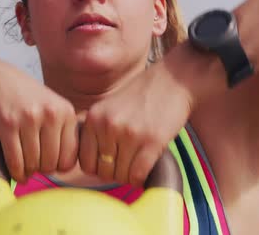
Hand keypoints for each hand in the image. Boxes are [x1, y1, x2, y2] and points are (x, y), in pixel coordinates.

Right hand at [0, 61, 77, 182]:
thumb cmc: (19, 94)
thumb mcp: (48, 104)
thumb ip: (60, 129)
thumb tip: (65, 168)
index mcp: (65, 110)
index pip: (70, 156)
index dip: (59, 166)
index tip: (48, 164)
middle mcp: (51, 114)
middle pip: (51, 163)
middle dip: (41, 169)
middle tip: (33, 165)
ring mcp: (29, 119)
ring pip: (33, 164)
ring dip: (27, 170)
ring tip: (23, 166)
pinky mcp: (7, 126)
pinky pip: (16, 161)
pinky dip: (16, 172)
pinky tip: (15, 172)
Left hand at [79, 62, 194, 186]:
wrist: (172, 79)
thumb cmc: (141, 97)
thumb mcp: (109, 108)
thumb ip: (97, 131)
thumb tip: (90, 168)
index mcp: (93, 118)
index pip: (85, 162)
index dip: (99, 169)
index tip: (112, 164)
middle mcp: (107, 125)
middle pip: (103, 172)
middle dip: (116, 174)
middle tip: (128, 166)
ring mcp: (129, 133)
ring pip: (121, 175)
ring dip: (130, 176)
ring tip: (139, 165)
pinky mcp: (151, 140)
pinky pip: (138, 174)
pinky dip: (142, 179)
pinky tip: (147, 169)